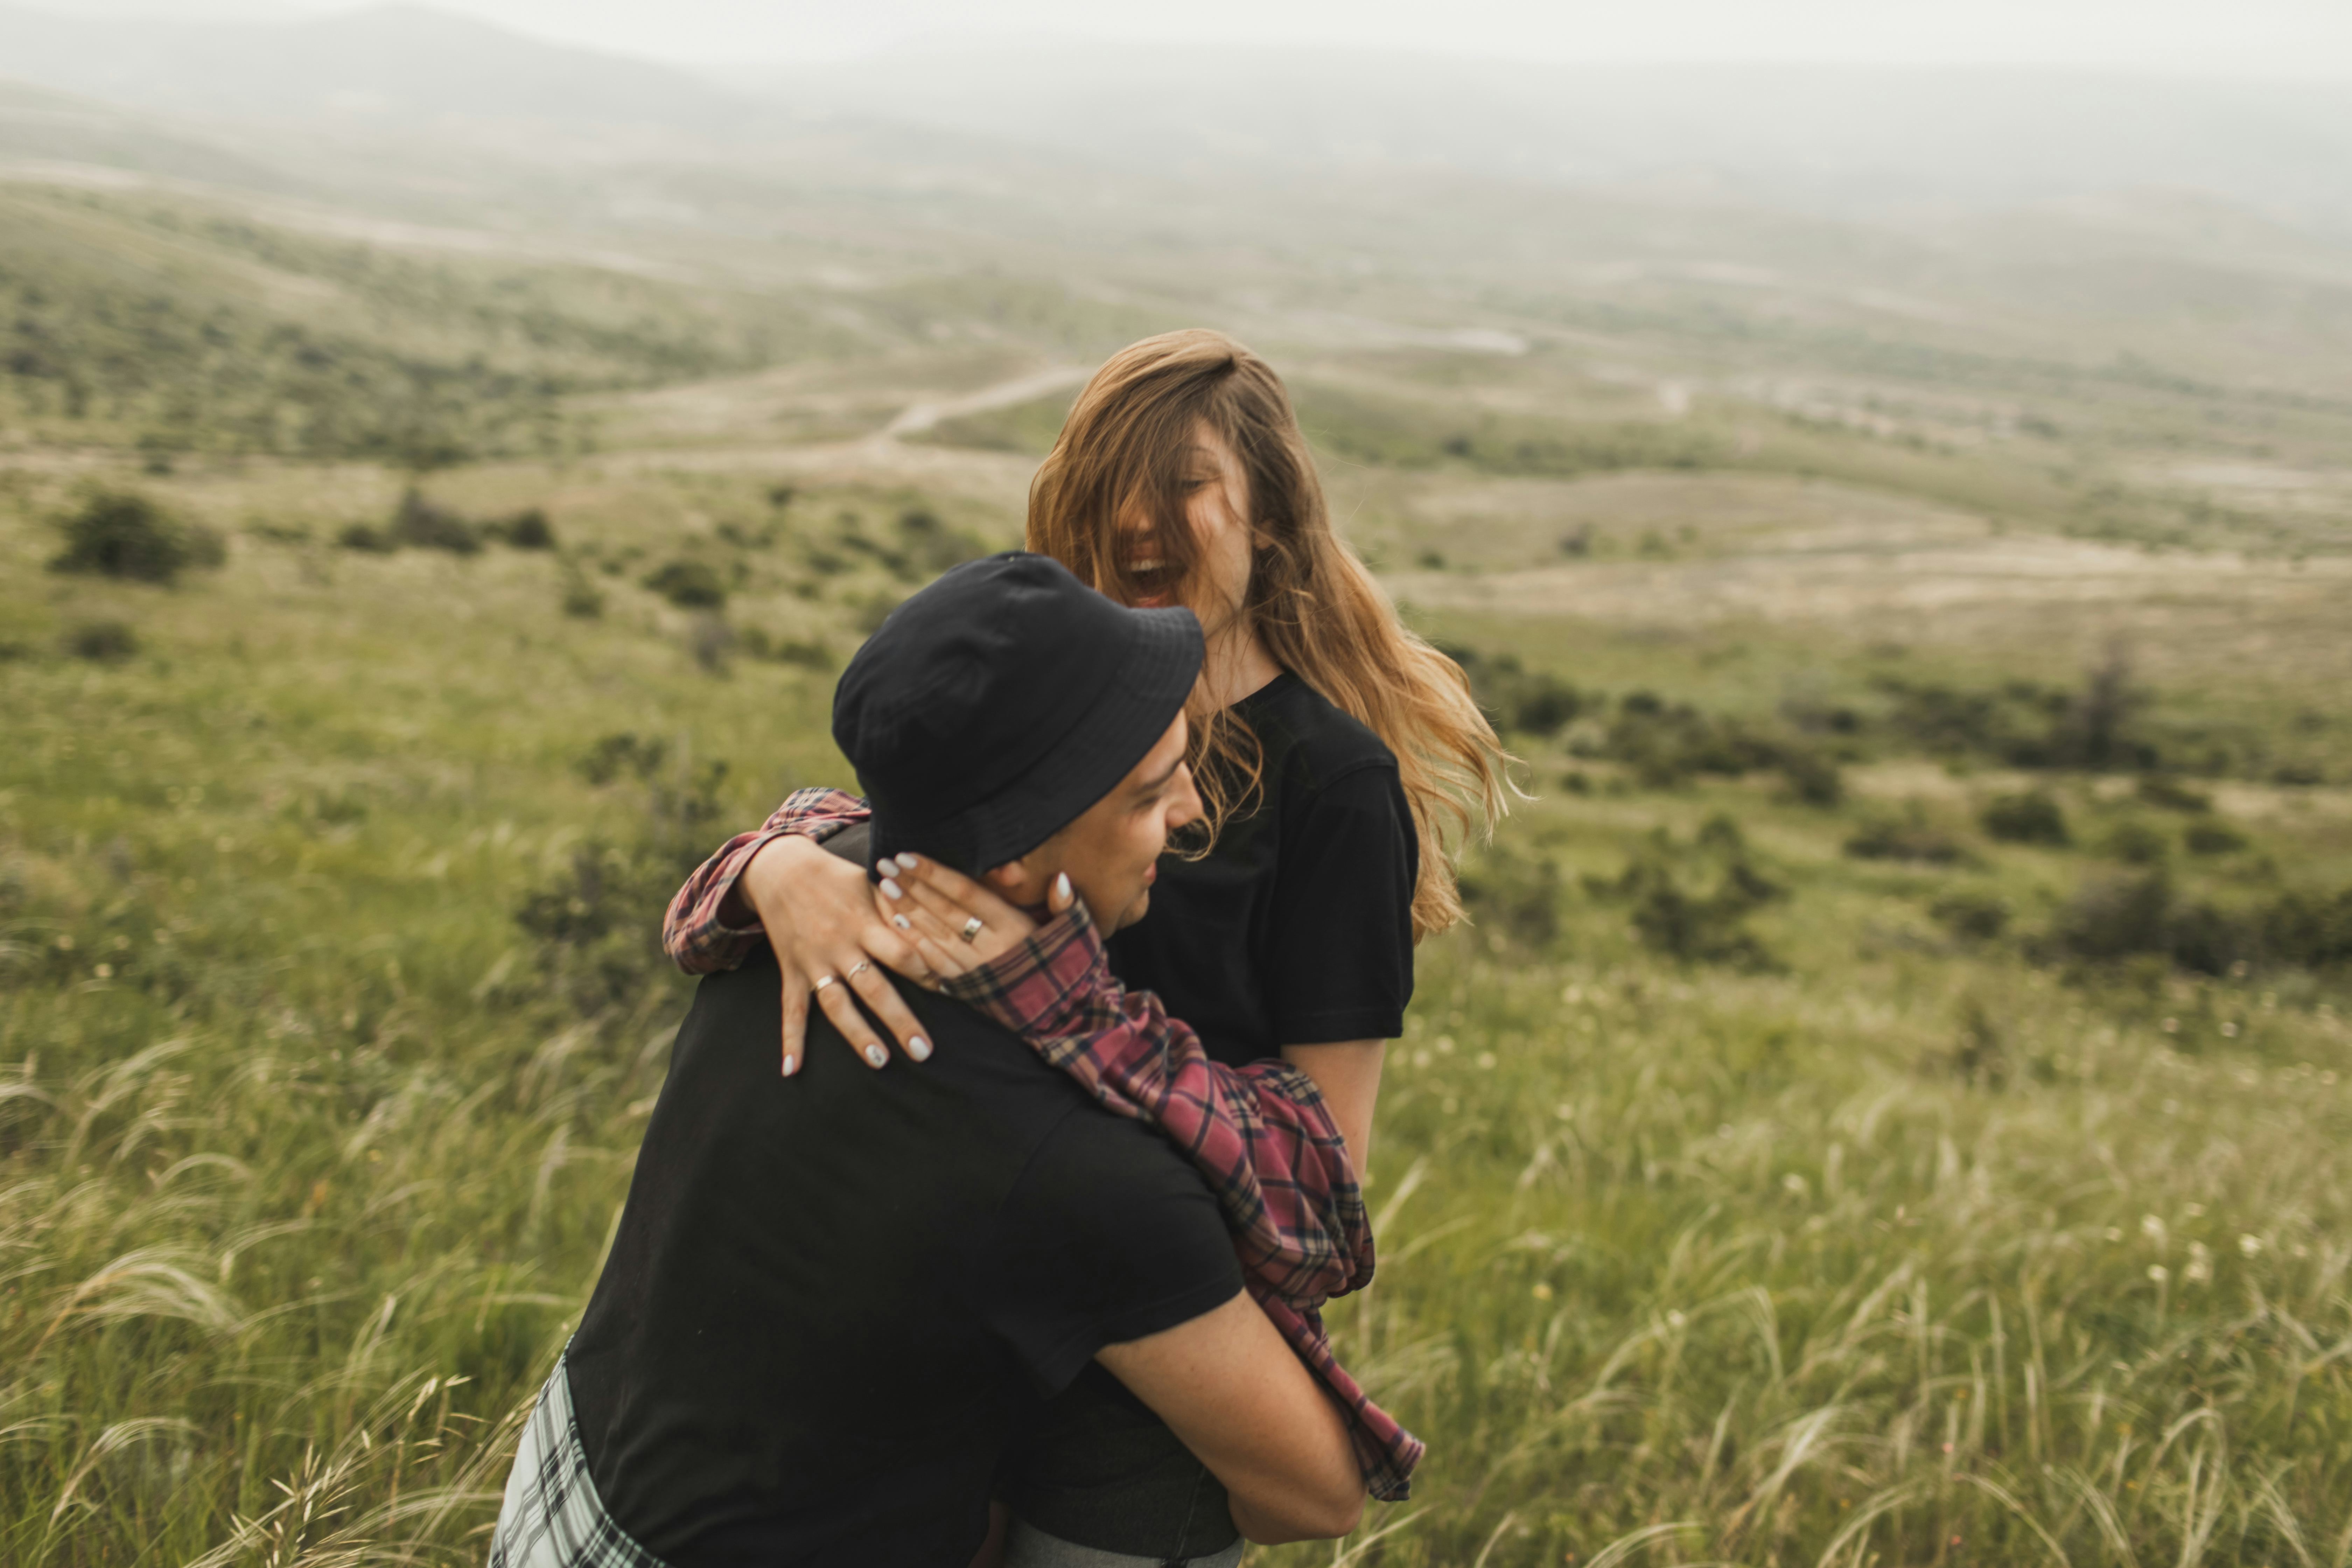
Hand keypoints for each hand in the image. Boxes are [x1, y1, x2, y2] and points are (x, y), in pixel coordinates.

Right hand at [737, 835, 935, 1075]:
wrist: (780, 869)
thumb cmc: (837, 876)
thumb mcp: (870, 883)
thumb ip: (899, 907)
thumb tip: (938, 924)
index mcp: (864, 922)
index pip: (902, 954)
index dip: (927, 974)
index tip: (952, 996)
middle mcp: (839, 946)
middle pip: (874, 988)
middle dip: (900, 1021)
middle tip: (924, 1052)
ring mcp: (814, 962)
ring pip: (837, 1005)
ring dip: (857, 1035)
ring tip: (880, 1062)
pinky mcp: (792, 971)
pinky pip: (791, 1010)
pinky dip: (791, 1040)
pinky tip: (793, 1069)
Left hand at [872, 853, 1075, 984]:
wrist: (1066, 1019)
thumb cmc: (1070, 968)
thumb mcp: (1076, 933)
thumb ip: (1065, 904)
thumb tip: (1060, 877)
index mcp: (1015, 928)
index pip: (967, 893)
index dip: (936, 874)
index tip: (909, 856)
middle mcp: (991, 948)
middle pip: (943, 911)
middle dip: (912, 886)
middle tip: (884, 864)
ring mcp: (977, 970)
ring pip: (935, 936)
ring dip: (906, 911)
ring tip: (883, 888)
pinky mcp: (968, 990)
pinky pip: (935, 964)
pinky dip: (914, 944)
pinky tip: (895, 926)